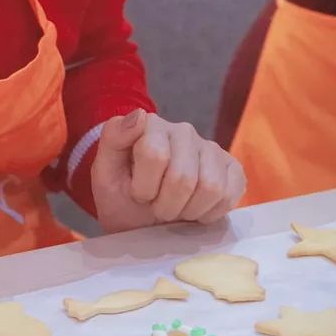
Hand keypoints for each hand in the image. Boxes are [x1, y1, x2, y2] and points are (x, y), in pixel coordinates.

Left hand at [91, 110, 245, 233]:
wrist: (140, 220)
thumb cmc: (121, 196)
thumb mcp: (103, 172)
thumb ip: (113, 138)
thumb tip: (140, 114)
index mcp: (150, 125)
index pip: (155, 155)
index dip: (144, 187)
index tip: (137, 193)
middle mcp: (183, 131)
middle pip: (183, 177)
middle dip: (165, 205)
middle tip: (156, 206)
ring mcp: (210, 148)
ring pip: (210, 187)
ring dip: (187, 210)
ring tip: (174, 208)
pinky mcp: (232, 168)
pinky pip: (230, 194)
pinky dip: (209, 213)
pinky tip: (194, 209)